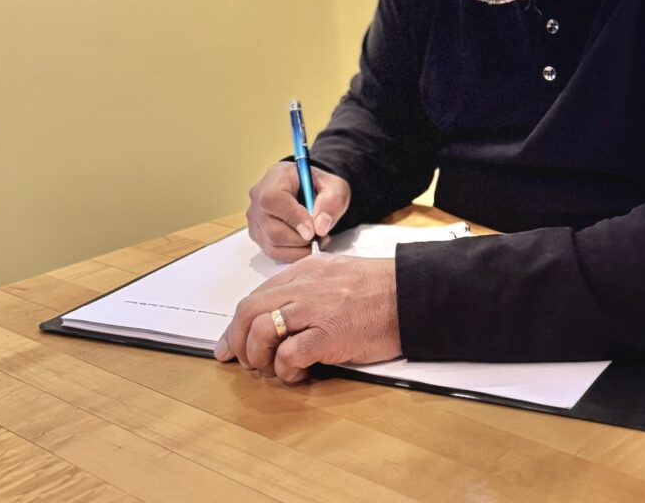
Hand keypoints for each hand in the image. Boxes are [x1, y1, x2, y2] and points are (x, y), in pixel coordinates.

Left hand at [213, 253, 400, 383]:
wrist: (413, 295)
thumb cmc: (382, 289)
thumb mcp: (339, 274)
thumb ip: (309, 288)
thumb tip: (283, 316)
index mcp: (307, 270)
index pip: (257, 295)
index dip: (238, 324)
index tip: (231, 344)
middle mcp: (305, 285)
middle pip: (249, 311)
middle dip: (239, 341)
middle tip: (245, 362)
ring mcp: (316, 308)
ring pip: (262, 331)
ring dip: (259, 357)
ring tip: (274, 369)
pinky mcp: (329, 334)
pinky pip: (288, 354)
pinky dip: (285, 370)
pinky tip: (298, 374)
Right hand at [246, 161, 350, 261]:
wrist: (309, 189)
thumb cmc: (318, 185)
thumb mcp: (334, 186)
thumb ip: (331, 203)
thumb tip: (320, 227)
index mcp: (276, 178)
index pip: (274, 200)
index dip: (294, 219)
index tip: (313, 231)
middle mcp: (259, 197)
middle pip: (272, 229)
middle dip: (300, 239)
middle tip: (320, 237)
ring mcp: (255, 217)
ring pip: (272, 244)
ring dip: (298, 250)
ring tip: (316, 241)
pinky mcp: (257, 234)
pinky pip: (272, 251)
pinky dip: (292, 254)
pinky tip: (305, 245)